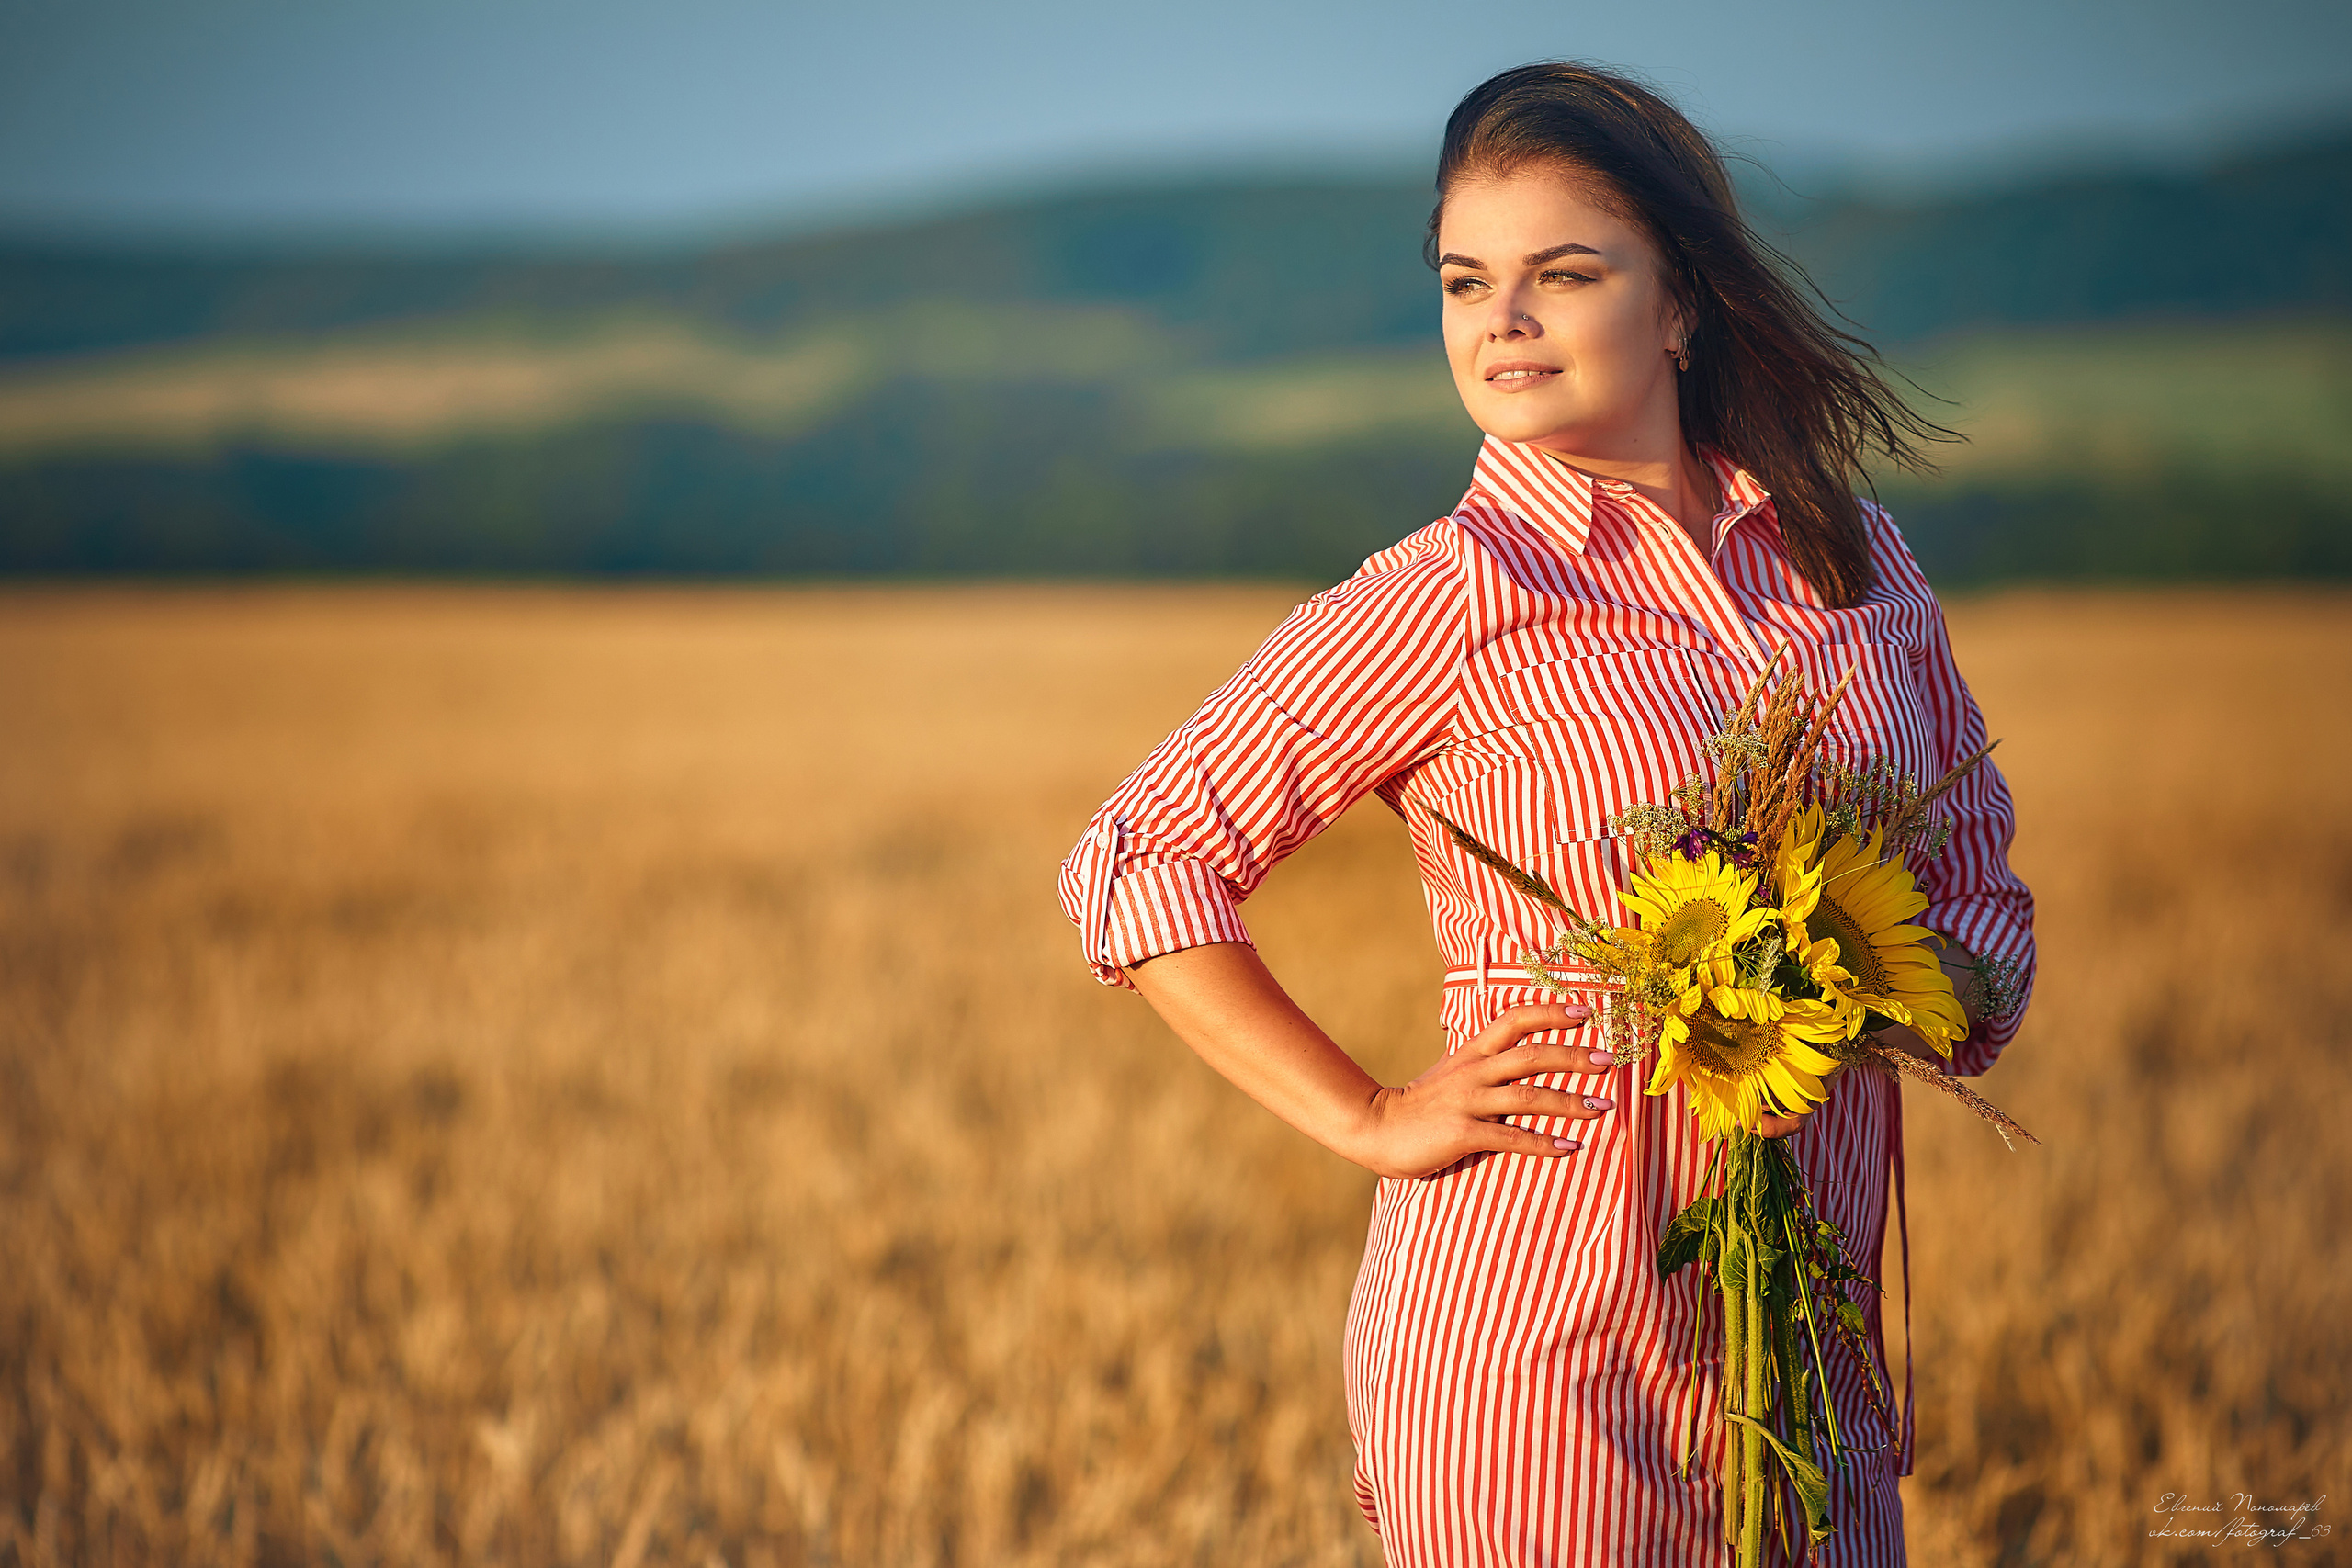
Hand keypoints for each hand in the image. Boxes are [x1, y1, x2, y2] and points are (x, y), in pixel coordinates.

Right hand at [1353, 1004, 1614, 1178]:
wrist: (1374, 1127)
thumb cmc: (1421, 1105)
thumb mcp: (1454, 1074)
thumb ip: (1488, 1067)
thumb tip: (1529, 1064)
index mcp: (1472, 1053)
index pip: (1515, 1020)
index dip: (1550, 1012)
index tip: (1585, 1010)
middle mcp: (1474, 1071)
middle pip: (1532, 1055)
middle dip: (1573, 1056)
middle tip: (1609, 1061)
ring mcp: (1468, 1102)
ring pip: (1528, 1096)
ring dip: (1570, 1102)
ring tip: (1602, 1108)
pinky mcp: (1463, 1133)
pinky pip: (1511, 1137)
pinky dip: (1543, 1142)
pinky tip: (1570, 1147)